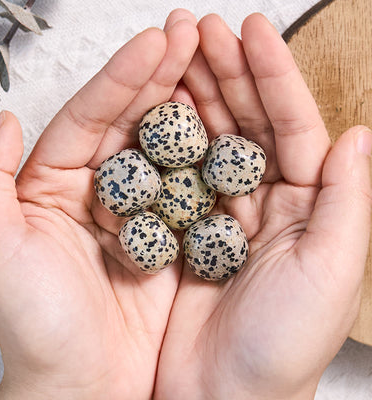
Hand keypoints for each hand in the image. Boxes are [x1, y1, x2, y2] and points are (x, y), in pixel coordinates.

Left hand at [0, 10, 197, 399]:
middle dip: (161, 76)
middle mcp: (99, 191)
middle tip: (192, 36)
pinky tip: (226, 129)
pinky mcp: (170, 235)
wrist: (84, 383)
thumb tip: (6, 123)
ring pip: (165, 147)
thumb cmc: (38, 325)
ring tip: (213, 67)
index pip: (91, 115)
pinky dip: (208, 157)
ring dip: (188, 107)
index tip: (156, 42)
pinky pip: (191, 187)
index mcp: (53, 184)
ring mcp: (140, 210)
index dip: (123, 77)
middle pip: (132, 122)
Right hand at [154, 14, 371, 399]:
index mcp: (307, 205)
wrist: (224, 394)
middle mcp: (266, 202)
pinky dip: (170, 143)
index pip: (294, 125)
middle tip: (202, 32)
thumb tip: (358, 135)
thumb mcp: (332, 270)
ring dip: (197, 98)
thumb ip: (349, 201)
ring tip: (177, 57)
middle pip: (249, 122)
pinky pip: (179, 175)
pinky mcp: (187, 229)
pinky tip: (158, 114)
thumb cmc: (282, 344)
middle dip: (228, 73)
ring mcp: (222, 212)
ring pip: (210, 141)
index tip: (251, 32)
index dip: (273, 75)